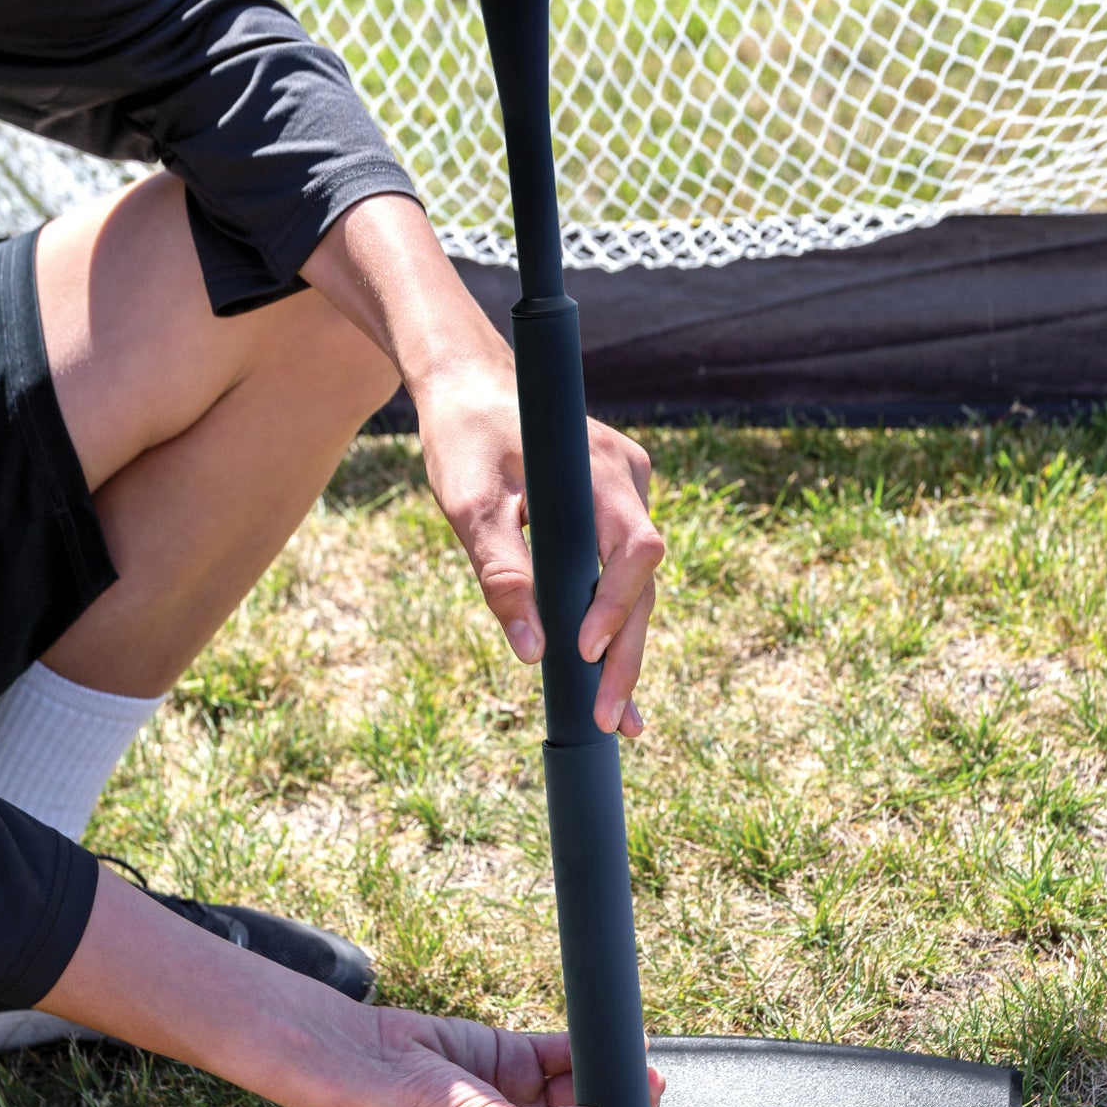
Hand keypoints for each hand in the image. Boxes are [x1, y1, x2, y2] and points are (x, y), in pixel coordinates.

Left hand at [300, 194, 663, 736]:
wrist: (468, 384)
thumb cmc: (463, 435)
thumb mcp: (467, 503)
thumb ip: (499, 572)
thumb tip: (531, 651)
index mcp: (601, 472)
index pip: (635, 549)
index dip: (616, 605)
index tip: (584, 652)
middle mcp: (628, 483)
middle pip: (643, 584)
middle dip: (625, 656)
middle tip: (607, 722)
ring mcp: (626, 497)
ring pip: (636, 586)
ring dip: (623, 651)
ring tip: (614, 721)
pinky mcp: (612, 513)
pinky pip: (620, 575)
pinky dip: (611, 624)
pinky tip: (609, 682)